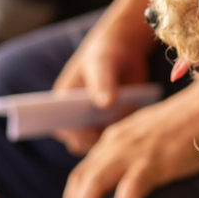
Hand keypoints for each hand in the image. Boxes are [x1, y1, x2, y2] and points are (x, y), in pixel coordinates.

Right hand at [52, 0, 156, 154]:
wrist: (124, 53)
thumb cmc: (105, 54)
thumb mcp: (102, 63)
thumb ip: (102, 82)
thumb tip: (104, 105)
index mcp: (63, 103)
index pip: (63, 128)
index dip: (75, 134)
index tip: (92, 128)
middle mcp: (76, 118)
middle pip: (83, 143)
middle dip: (100, 135)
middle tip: (116, 116)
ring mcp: (96, 123)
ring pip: (103, 143)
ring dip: (117, 131)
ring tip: (129, 104)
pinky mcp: (114, 124)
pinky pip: (119, 137)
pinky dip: (128, 128)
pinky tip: (136, 105)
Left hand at [60, 80, 198, 197]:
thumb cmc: (184, 126)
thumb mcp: (148, 138)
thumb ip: (132, 154)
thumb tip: (125, 179)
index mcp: (115, 138)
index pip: (85, 169)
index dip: (74, 194)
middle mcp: (117, 143)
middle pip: (84, 178)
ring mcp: (133, 152)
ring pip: (97, 182)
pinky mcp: (153, 161)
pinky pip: (131, 189)